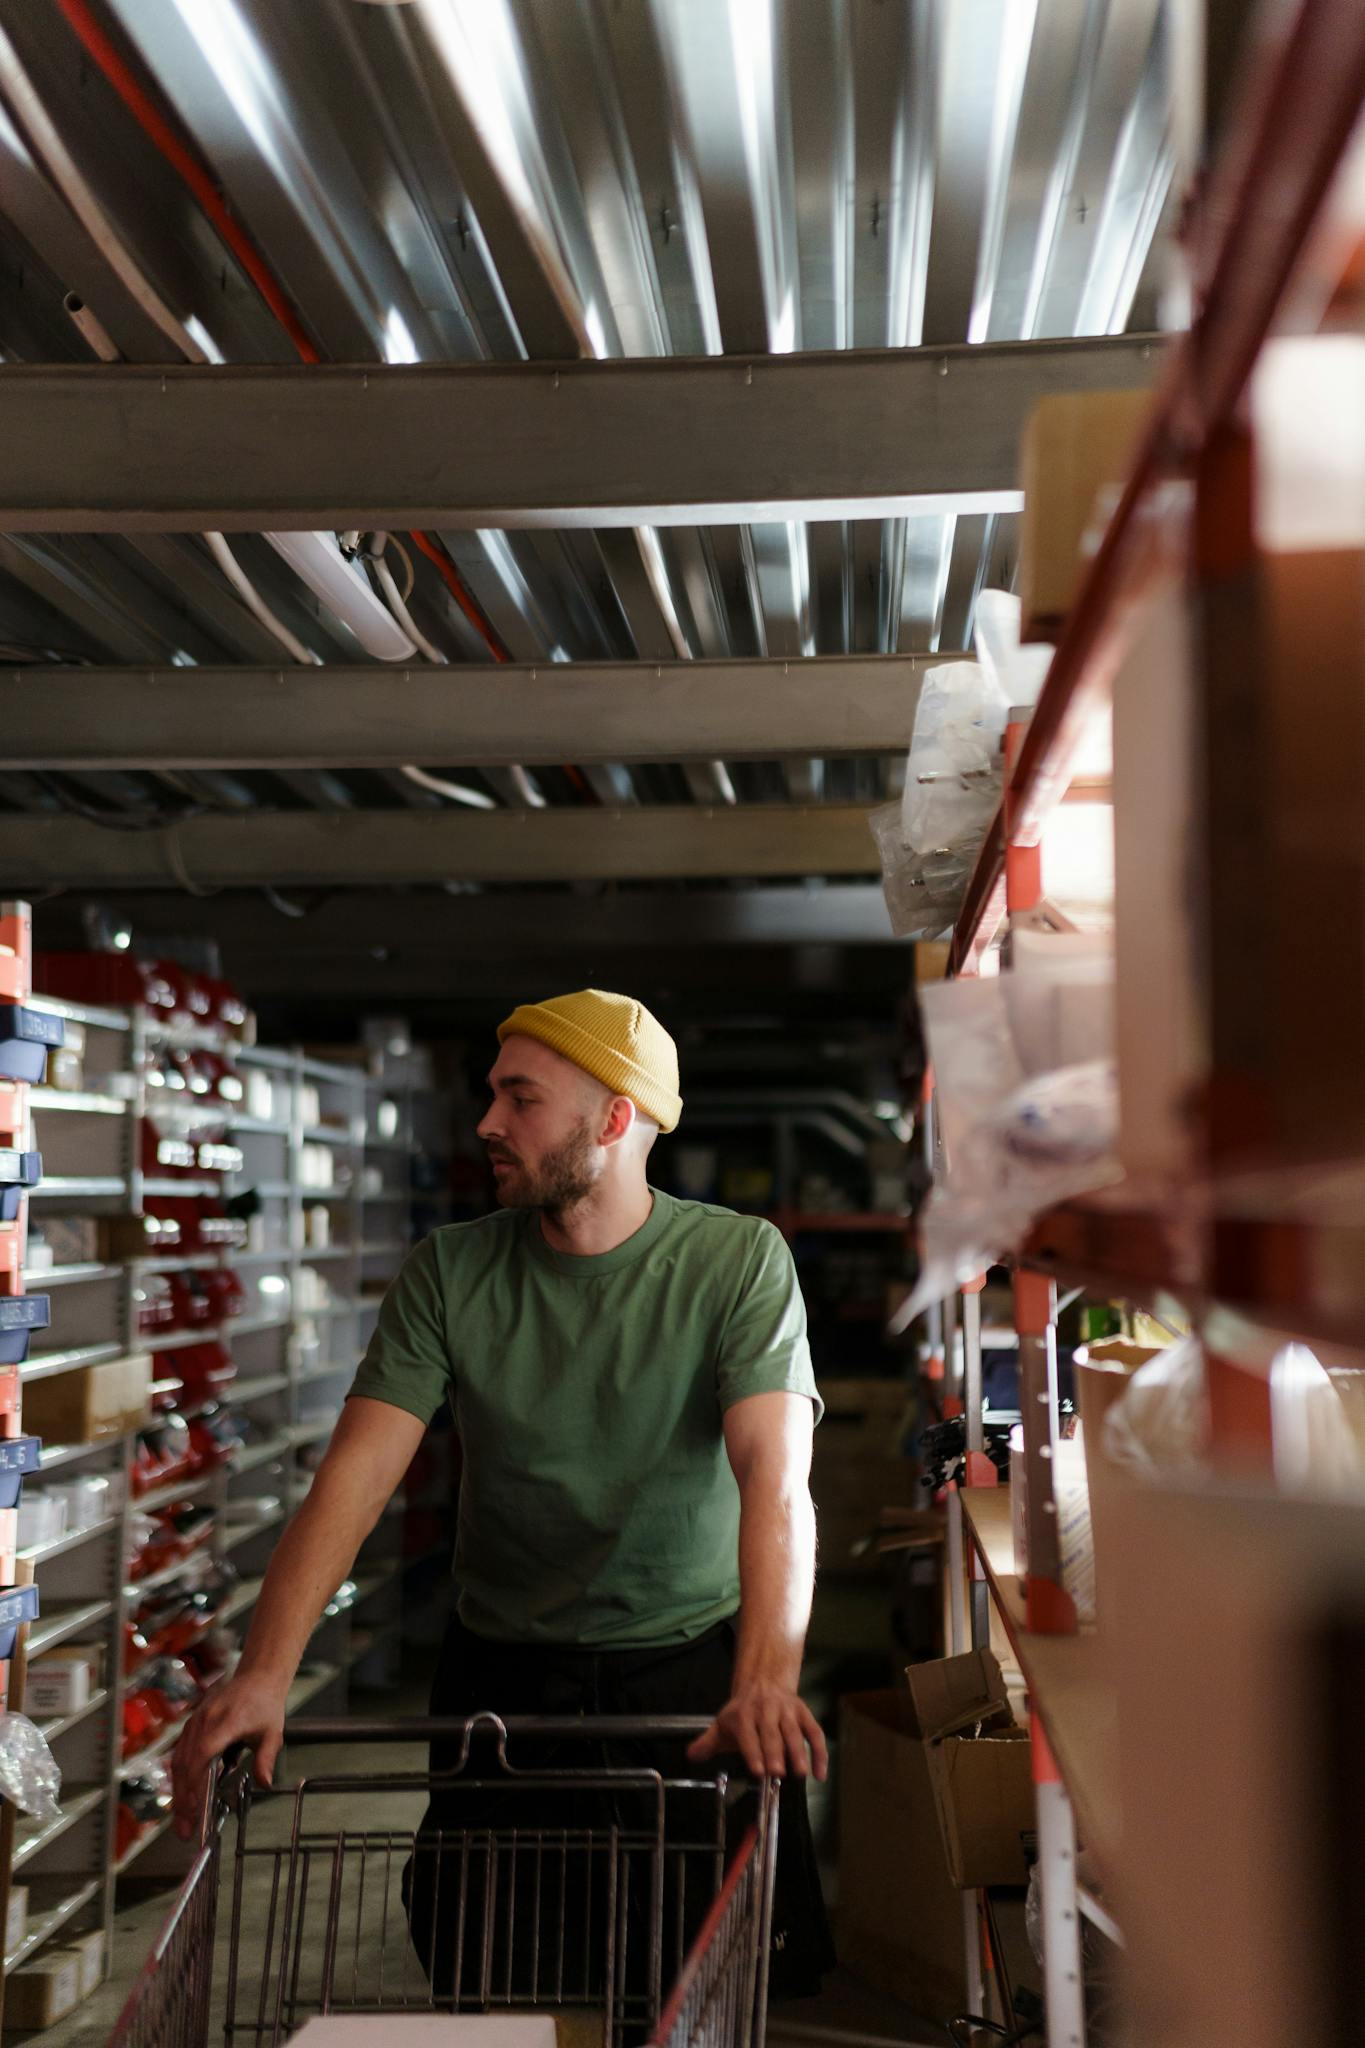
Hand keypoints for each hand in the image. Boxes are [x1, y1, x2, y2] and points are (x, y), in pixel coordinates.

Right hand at [170, 1670, 287, 1839]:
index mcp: (226, 1721)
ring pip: (178, 1761)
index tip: (195, 1806)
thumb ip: (266, 1759)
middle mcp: (205, 1721)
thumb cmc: (264, 1705)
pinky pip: (180, 1754)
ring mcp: (195, 1722)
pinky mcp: (191, 1726)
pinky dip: (179, 1779)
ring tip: (183, 1821)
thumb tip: (264, 1784)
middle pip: (185, 1763)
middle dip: (183, 1799)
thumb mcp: (272, 1733)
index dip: (195, 1779)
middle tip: (185, 1829)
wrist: (256, 1677)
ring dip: (178, 1793)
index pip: (203, 1751)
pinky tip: (183, 1799)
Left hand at [687, 1681, 828, 1781]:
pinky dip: (820, 1753)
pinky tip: (820, 1774)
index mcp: (744, 1716)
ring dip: (799, 1753)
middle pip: (772, 1734)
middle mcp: (766, 1711)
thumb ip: (708, 1742)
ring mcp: (787, 1712)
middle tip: (778, 1773)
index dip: (753, 1753)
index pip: (748, 1736)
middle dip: (775, 1753)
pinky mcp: (804, 1714)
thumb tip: (691, 1755)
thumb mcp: (722, 1724)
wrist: (763, 1681)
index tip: (758, 1770)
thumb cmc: (742, 1712)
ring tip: (801, 1773)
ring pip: (795, 1732)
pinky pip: (815, 1733)